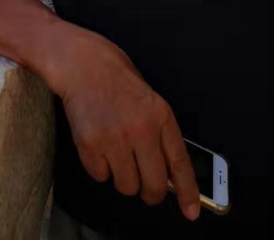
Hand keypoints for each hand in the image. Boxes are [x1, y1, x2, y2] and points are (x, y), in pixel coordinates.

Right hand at [49, 29, 199, 219]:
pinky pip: (100, 176)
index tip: (191, 211)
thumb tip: (167, 171)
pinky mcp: (90, 145)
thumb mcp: (149, 100)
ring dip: (122, 177)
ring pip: (126, 186)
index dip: (187, 192)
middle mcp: (141, 130)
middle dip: (149, 192)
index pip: (179, 163)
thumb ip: (159, 133)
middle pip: (153, 186)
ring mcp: (114, 139)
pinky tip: (98, 144)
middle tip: (143, 183)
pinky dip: (99, 167)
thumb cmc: (116, 77)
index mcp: (161, 116)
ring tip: (115, 152)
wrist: (82, 62)